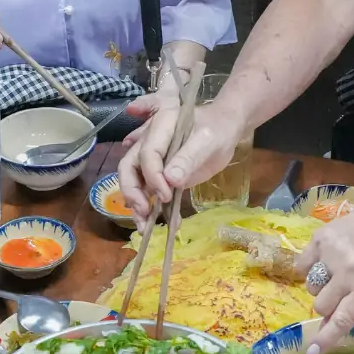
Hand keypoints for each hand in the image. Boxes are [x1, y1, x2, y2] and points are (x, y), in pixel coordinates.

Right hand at [118, 97, 245, 223]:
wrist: (225, 131)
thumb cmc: (217, 131)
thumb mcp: (207, 141)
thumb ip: (188, 158)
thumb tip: (170, 180)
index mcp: (160, 125)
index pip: (147, 153)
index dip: (153, 176)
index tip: (166, 195)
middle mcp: (148, 141)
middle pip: (129, 167)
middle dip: (132, 191)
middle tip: (143, 212)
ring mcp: (151, 160)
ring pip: (133, 181)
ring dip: (136, 205)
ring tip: (144, 228)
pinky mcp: (158, 175)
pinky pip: (148, 192)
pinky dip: (151, 209)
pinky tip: (162, 223)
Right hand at [296, 193, 353, 353]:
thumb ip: (353, 305)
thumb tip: (325, 328)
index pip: (342, 319)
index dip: (326, 338)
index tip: (311, 351)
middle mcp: (349, 272)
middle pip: (321, 305)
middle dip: (326, 303)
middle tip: (337, 290)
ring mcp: (332, 254)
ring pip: (311, 287)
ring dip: (319, 284)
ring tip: (334, 269)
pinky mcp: (319, 238)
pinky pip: (301, 266)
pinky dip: (309, 266)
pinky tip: (324, 258)